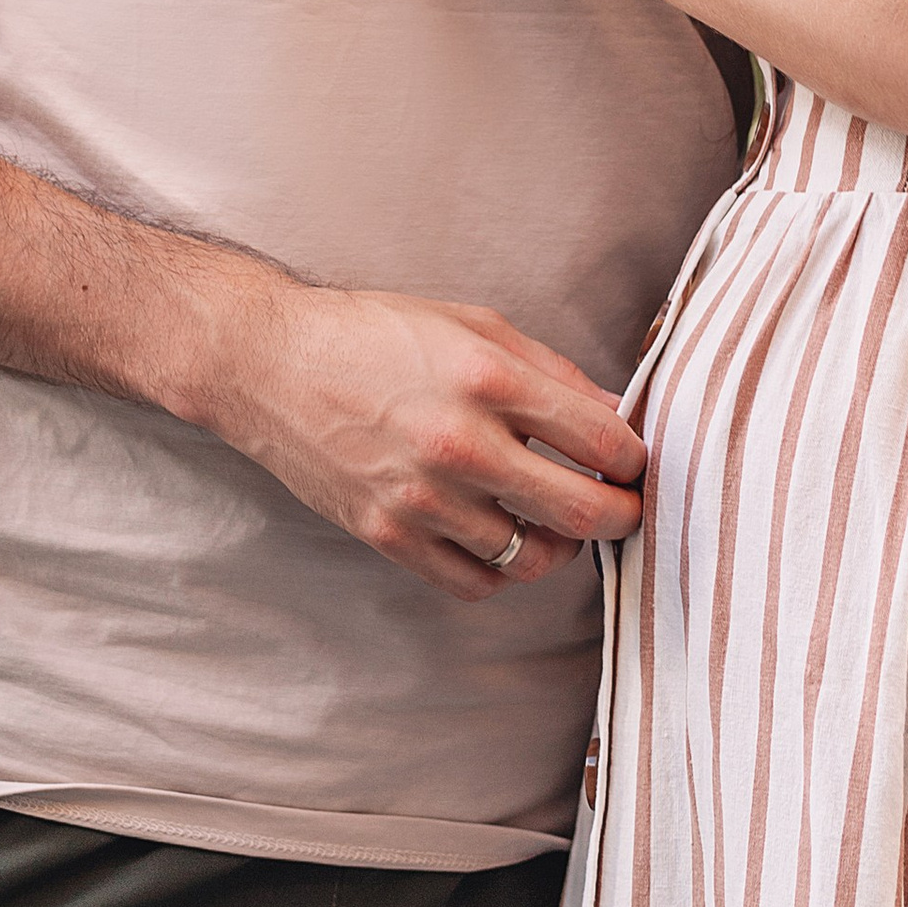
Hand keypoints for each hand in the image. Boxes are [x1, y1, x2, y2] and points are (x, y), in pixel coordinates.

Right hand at [204, 273, 645, 602]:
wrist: (272, 364)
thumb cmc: (375, 333)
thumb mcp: (472, 324)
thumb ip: (550, 371)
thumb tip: (614, 414)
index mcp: (488, 378)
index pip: (601, 439)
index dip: (635, 457)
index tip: (634, 461)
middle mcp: (460, 444)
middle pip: (580, 512)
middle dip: (620, 516)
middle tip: (625, 509)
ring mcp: (422, 498)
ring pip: (531, 558)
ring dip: (559, 545)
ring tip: (556, 521)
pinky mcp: (388, 536)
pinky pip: (474, 582)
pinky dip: (502, 571)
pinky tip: (501, 539)